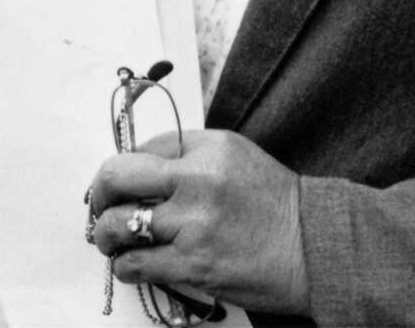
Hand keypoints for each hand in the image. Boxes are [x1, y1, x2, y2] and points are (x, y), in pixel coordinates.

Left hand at [88, 129, 310, 316]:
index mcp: (208, 148)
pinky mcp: (195, 264)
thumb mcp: (236, 157)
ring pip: (119, 223)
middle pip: (117, 176)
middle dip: (98, 193)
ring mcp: (194, 224)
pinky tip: (129, 265)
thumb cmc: (276, 204)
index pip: (142, 148)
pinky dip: (124, 266)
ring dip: (105, 234)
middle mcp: (197, 180)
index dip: (124, 169)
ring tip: (109, 240)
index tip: (117, 184)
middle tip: (98, 206)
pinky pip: (136, 263)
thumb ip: (189, 155)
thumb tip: (140, 166)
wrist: (316, 248)